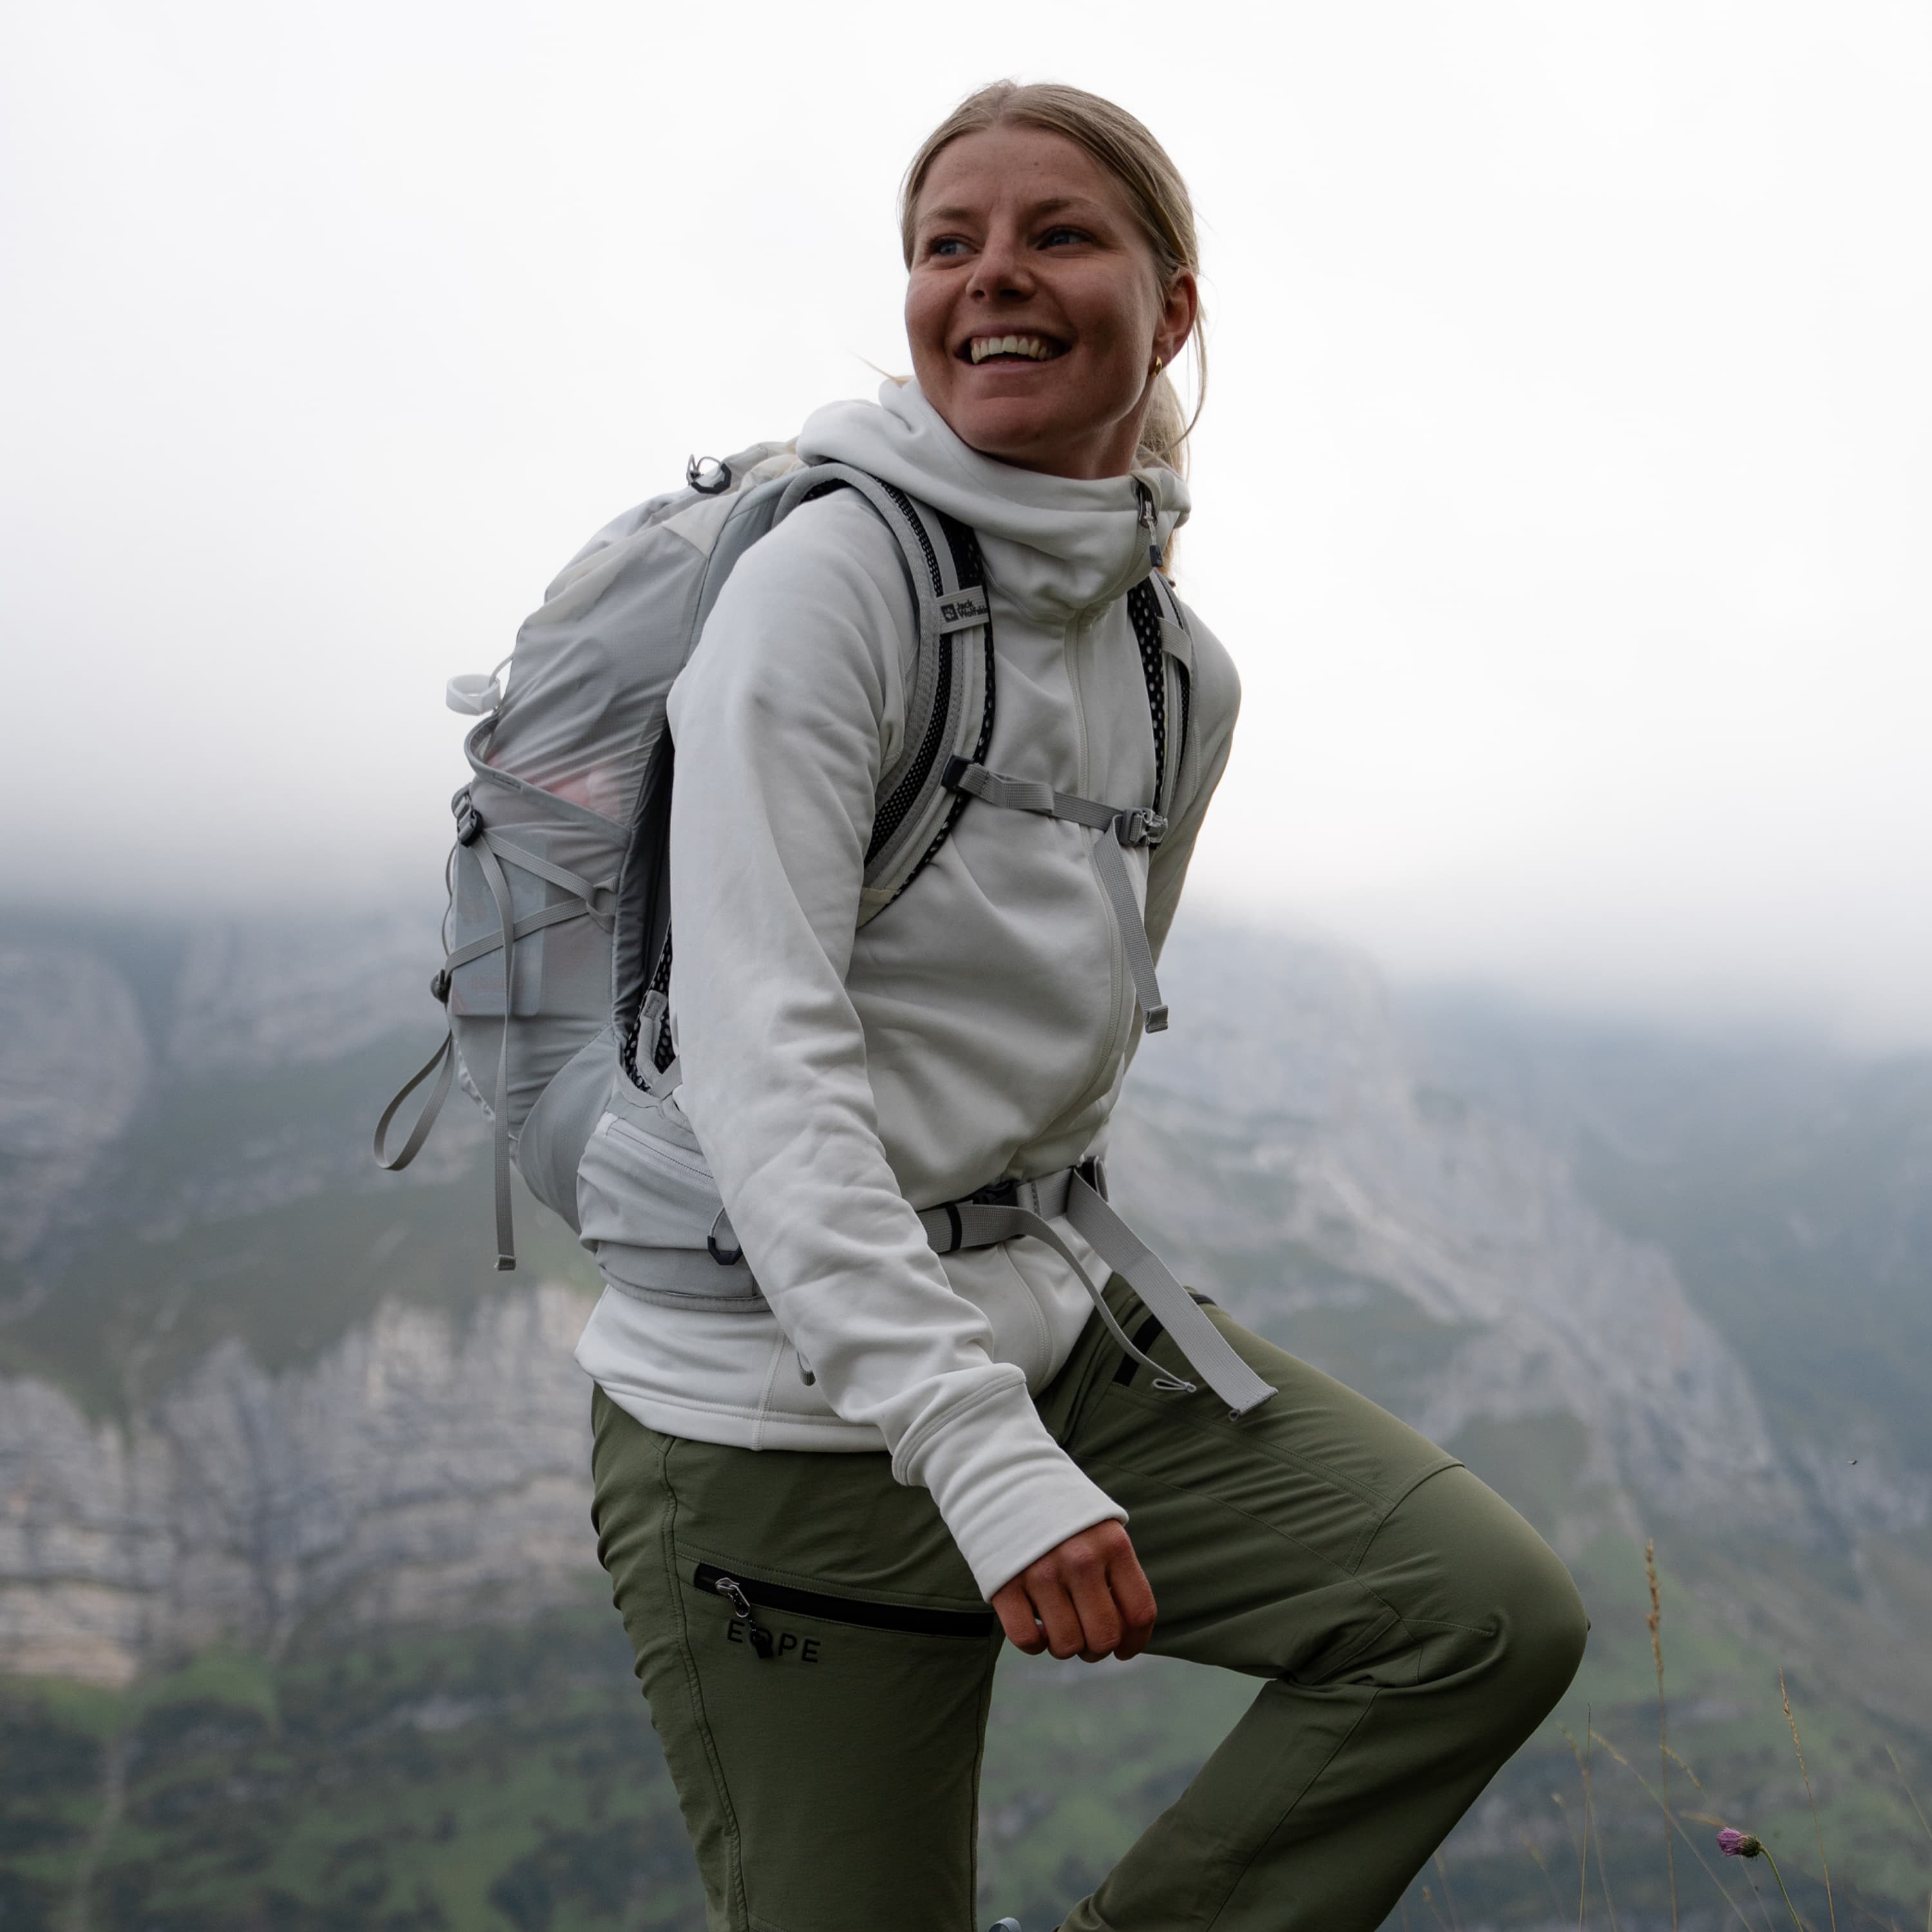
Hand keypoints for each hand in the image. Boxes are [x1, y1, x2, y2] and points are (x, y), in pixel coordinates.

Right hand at [990, 1520, 1155, 1661]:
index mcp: (1112, 1544)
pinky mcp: (1005, 1583)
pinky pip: (1027, 1639)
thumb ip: (1115, 1570)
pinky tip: (1035, 1628)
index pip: (1139, 1612)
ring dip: (1065, 1648)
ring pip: (1066, 1645)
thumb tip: (1125, 1630)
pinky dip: (1034, 1645)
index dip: (1135, 1642)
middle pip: (1104, 1636)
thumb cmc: (1060, 1510)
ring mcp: (1041, 1572)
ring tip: (1059, 1629)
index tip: (1124, 1650)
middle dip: (1098, 1650)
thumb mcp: (1100, 1526)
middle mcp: (1080, 1559)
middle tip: (1087, 1641)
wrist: (1005, 1476)